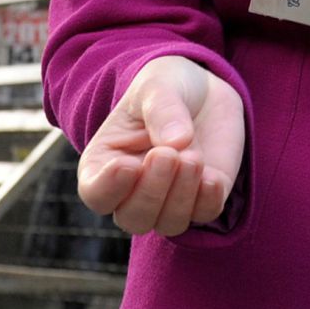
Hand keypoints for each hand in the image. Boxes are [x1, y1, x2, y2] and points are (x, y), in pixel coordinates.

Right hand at [76, 55, 244, 236]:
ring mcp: (170, 197)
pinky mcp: (205, 195)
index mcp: (106, 164)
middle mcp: (134, 191)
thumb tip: (178, 142)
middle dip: (151, 192)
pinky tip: (212, 178)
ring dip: (180, 197)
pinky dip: (208, 200)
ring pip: (168, 222)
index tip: (127, 165)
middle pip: (133, 217)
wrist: (204, 89)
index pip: (96, 193)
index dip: (108, 187)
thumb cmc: (167, 87)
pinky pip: (205, 213)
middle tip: (168, 155)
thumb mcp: (157, 86)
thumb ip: (162, 110)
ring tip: (193, 157)